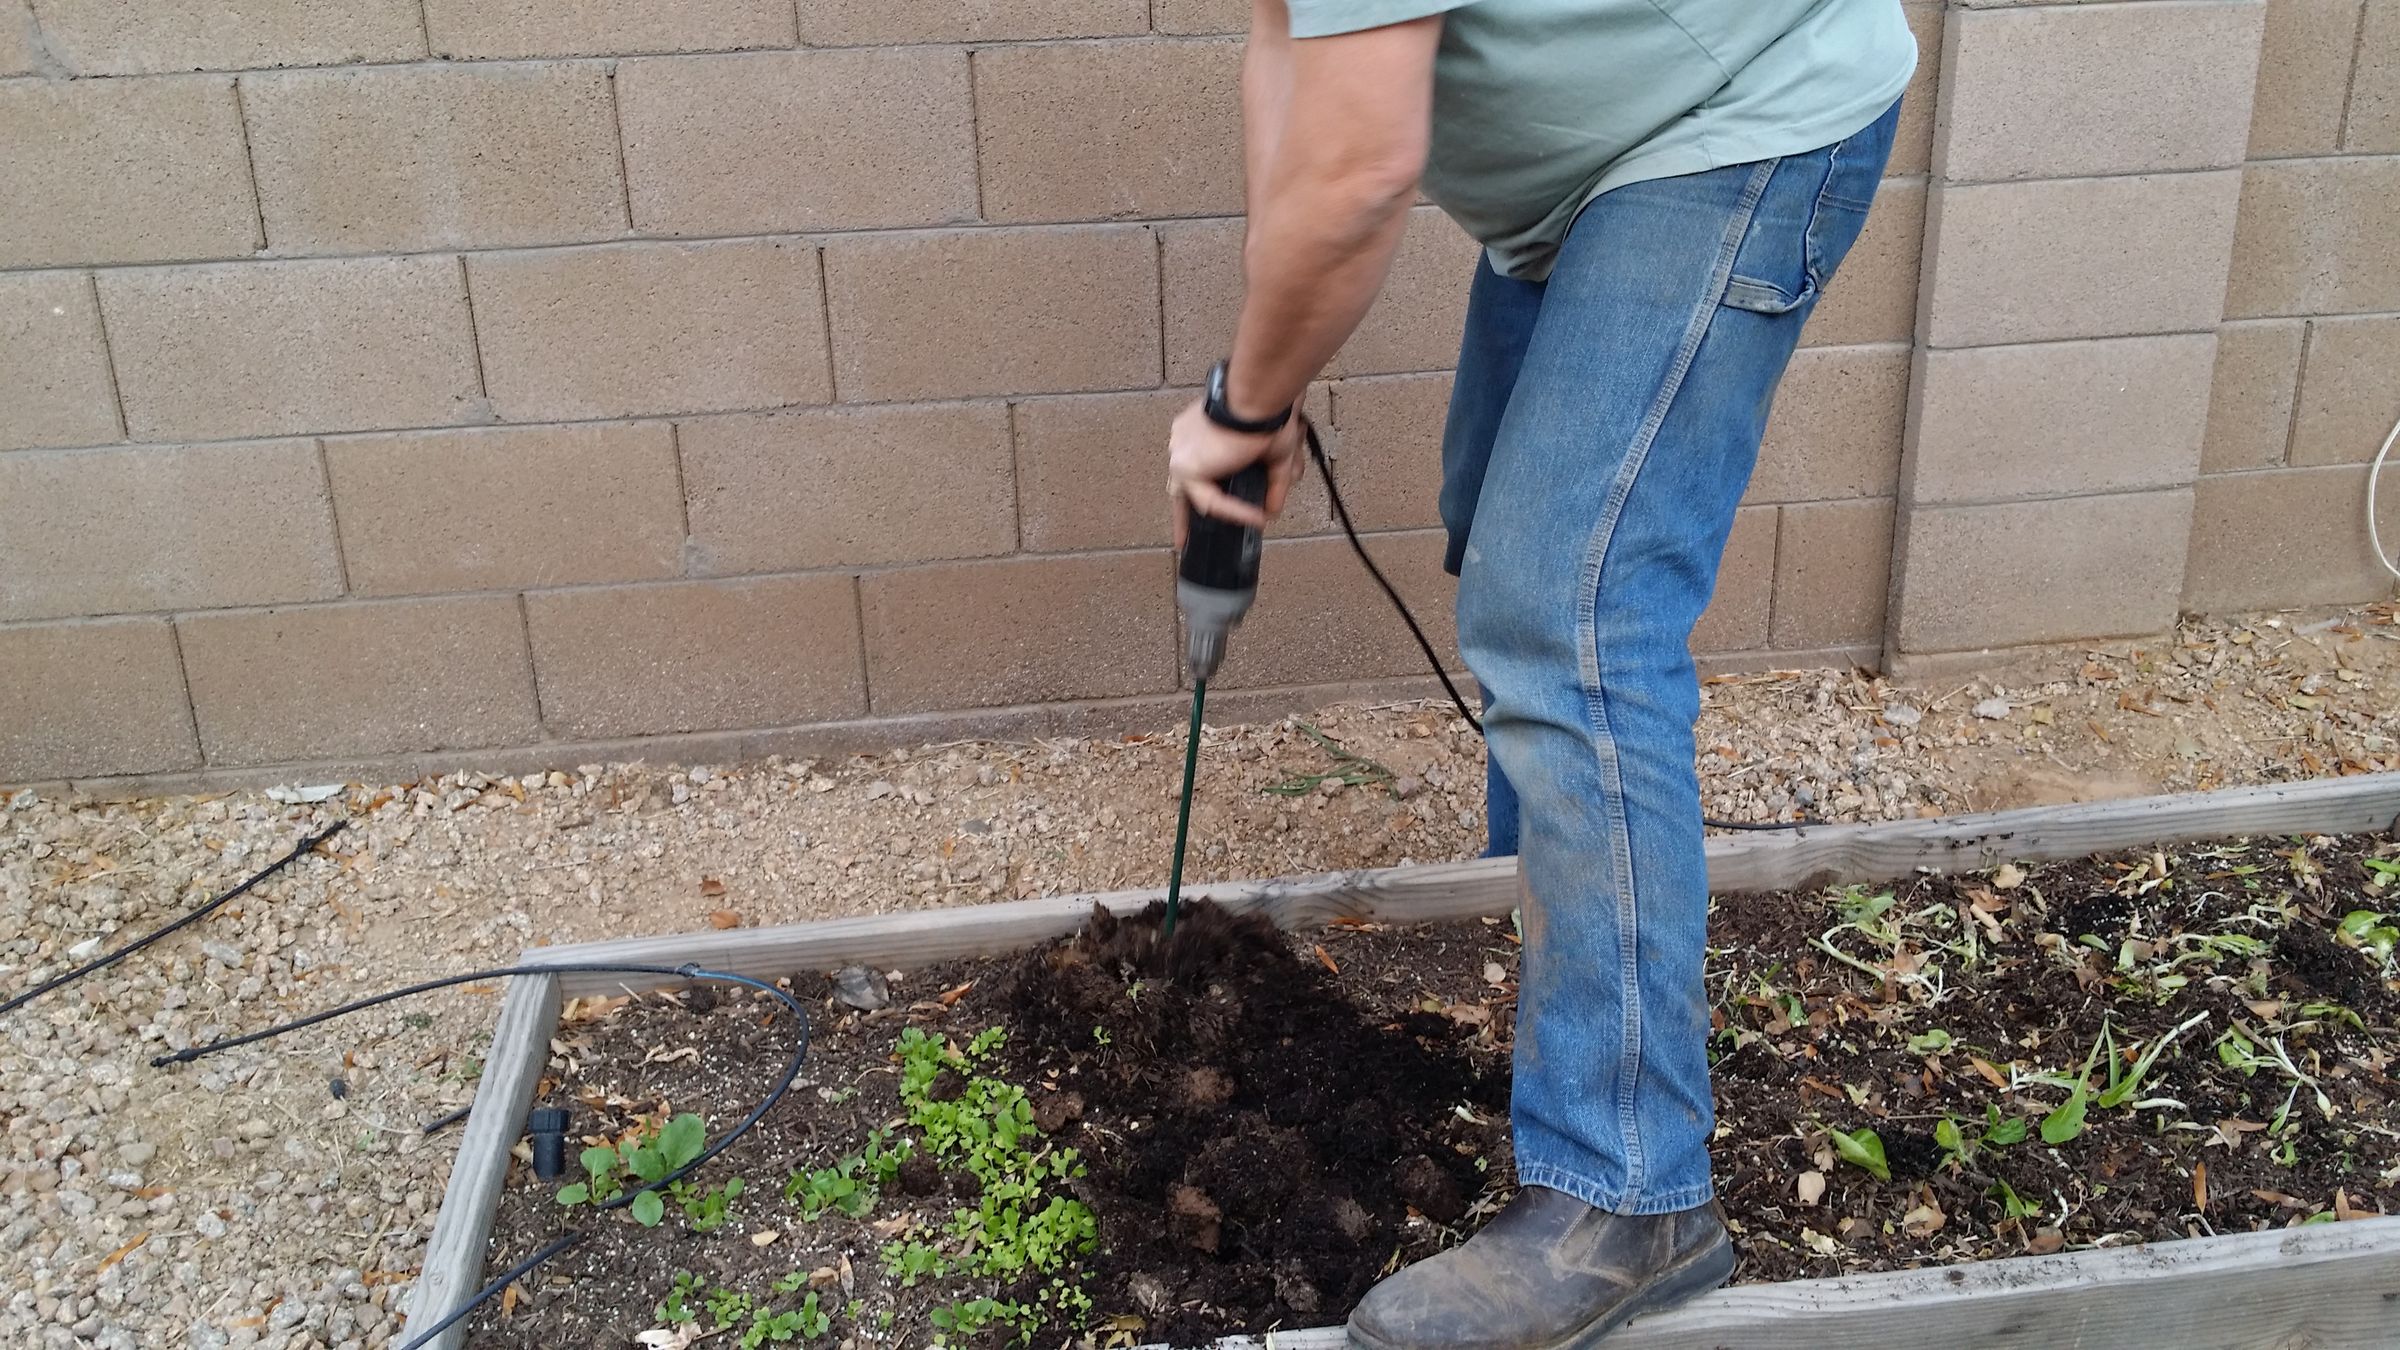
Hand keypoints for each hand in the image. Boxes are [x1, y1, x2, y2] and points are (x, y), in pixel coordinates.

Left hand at [1167, 399, 1303, 547]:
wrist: (1260, 397)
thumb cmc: (1268, 413)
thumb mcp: (1274, 454)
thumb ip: (1273, 484)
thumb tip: (1272, 512)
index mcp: (1197, 432)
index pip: (1190, 467)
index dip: (1195, 489)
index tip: (1195, 509)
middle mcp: (1184, 442)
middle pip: (1178, 488)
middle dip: (1182, 517)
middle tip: (1184, 542)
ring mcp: (1181, 455)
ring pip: (1197, 497)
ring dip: (1226, 514)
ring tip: (1254, 524)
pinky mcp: (1187, 468)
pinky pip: (1212, 501)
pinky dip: (1237, 511)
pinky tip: (1258, 518)